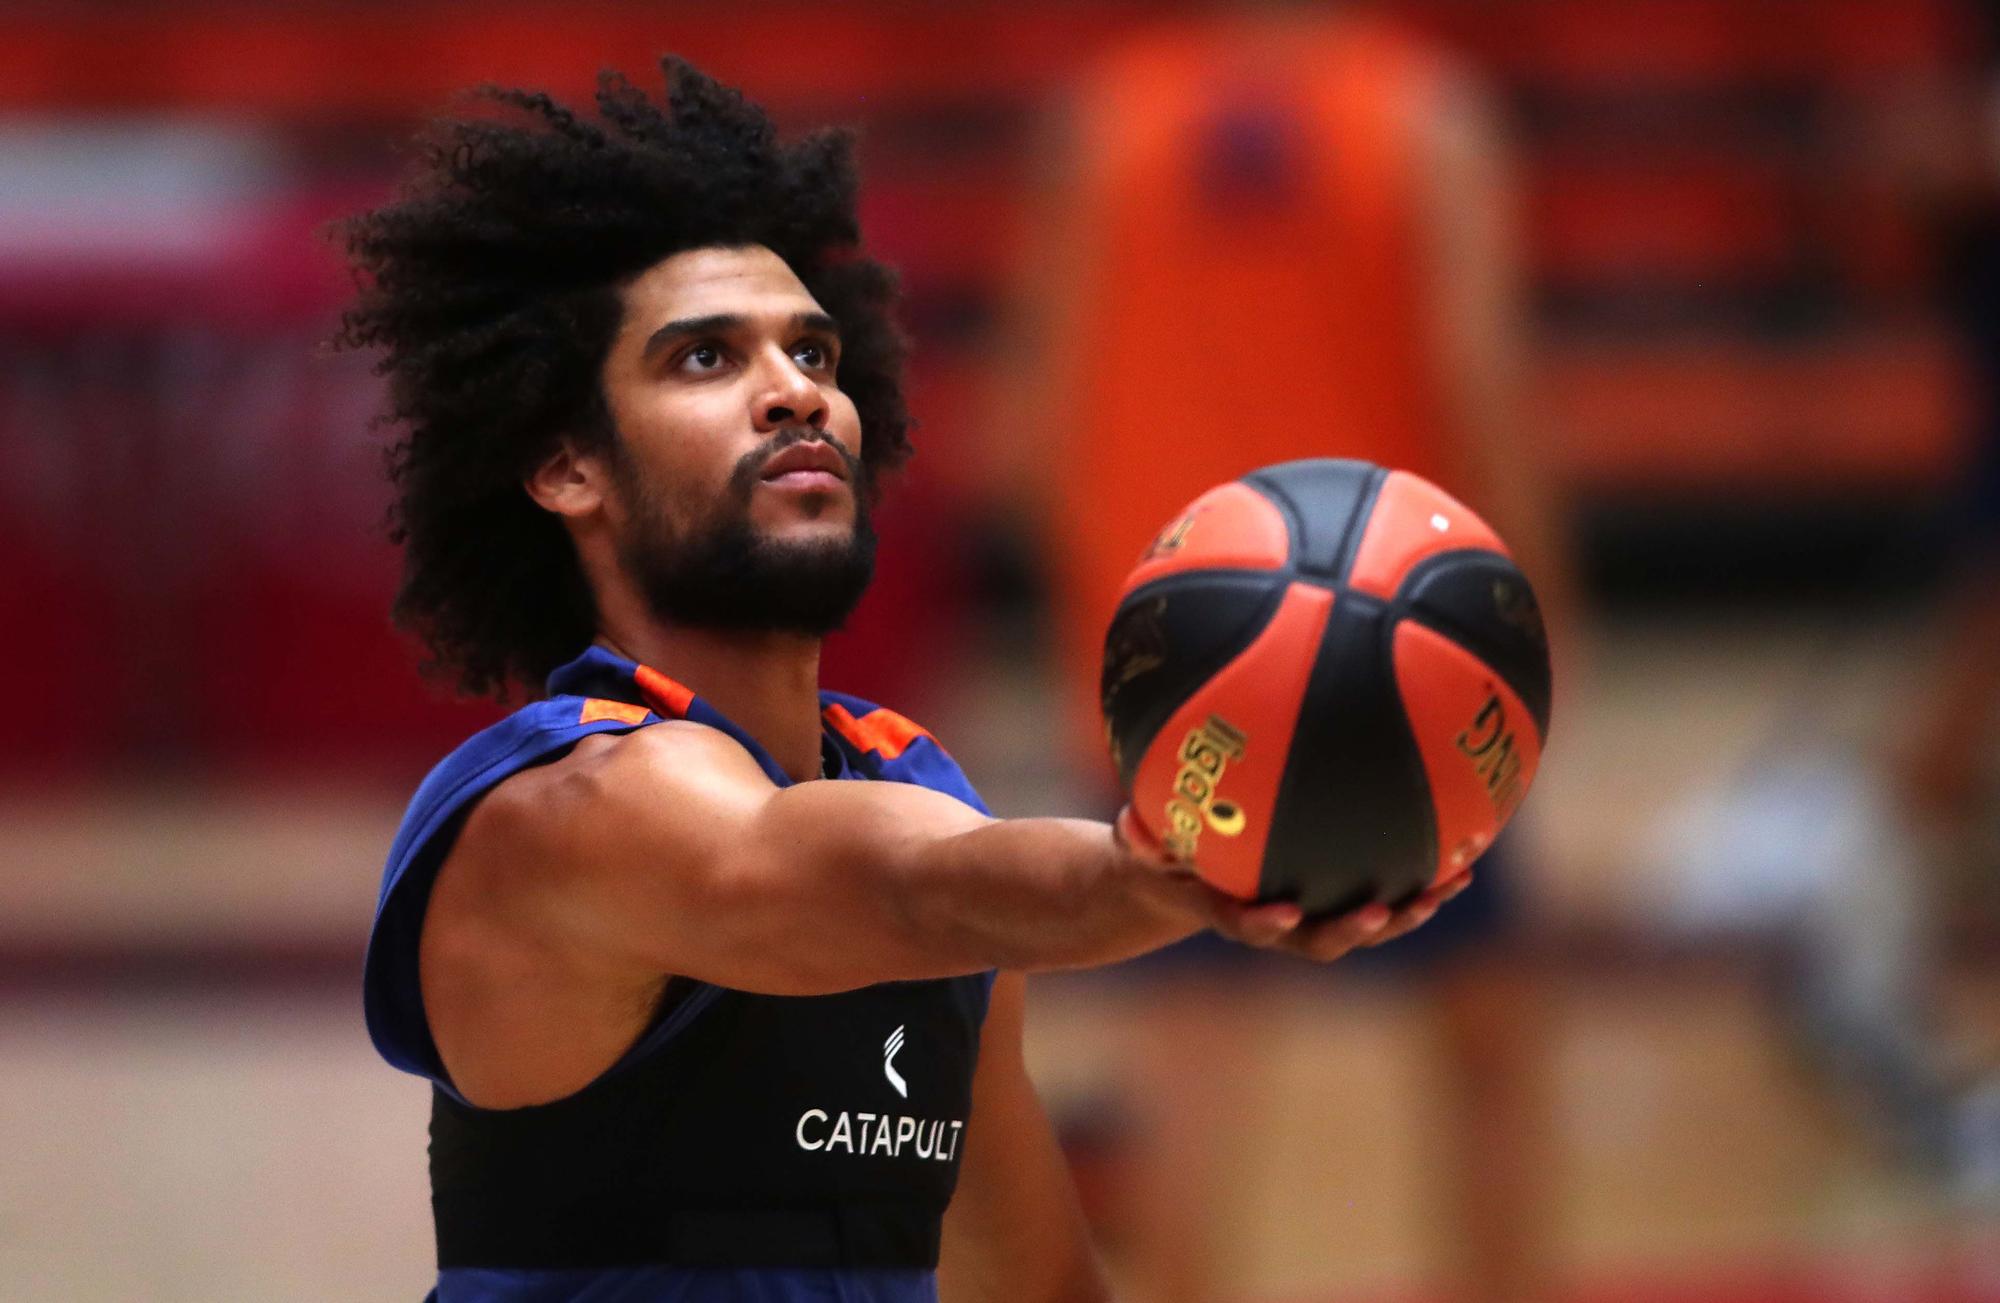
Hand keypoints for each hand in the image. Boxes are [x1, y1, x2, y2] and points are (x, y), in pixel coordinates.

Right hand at [1113, 805, 1472, 962]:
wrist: (1184, 885)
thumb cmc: (1160, 860)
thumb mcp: (1139, 850)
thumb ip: (1138, 841)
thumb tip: (1126, 821)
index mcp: (1230, 913)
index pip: (1247, 926)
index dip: (1267, 924)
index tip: (1283, 911)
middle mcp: (1278, 924)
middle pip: (1322, 940)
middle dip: (1355, 929)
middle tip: (1381, 911)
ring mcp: (1313, 916)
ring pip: (1366, 922)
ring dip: (1410, 909)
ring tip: (1452, 884)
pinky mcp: (1337, 900)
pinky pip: (1382, 894)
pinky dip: (1420, 881)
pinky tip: (1464, 852)